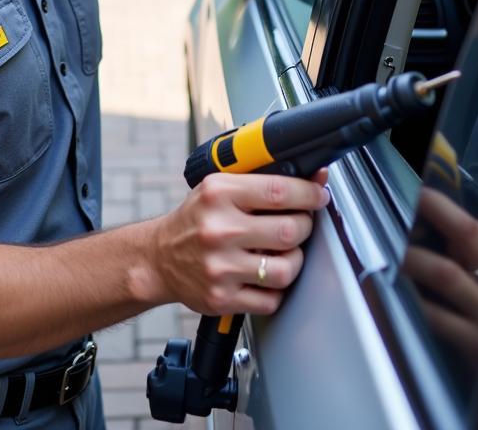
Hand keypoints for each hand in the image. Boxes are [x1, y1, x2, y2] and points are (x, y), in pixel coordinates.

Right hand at [151, 172, 329, 315]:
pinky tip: (265, 276)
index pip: (279, 191)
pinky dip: (276, 290)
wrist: (159, 257)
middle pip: (289, 230)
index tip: (318, 196)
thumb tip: (316, 178)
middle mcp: (218, 230)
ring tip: (284, 253)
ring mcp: (220, 267)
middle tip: (300, 224)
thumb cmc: (196, 219)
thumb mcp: (219, 187)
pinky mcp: (221, 298)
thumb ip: (265, 181)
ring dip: (294, 261)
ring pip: (285, 269)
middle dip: (304, 226)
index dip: (309, 194)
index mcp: (219, 194)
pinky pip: (271, 299)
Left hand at [403, 188, 477, 359]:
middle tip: (403, 200)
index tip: (418, 192)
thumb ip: (472, 265)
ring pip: (445, 273)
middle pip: (467, 233)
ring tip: (387, 250)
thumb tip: (428, 233)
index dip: (445, 207)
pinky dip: (408, 303)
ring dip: (411, 258)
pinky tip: (388, 295)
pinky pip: (434, 317)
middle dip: (434, 210)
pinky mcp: (477, 344)